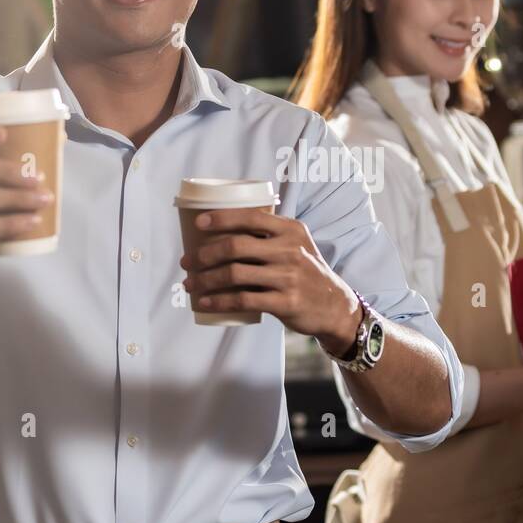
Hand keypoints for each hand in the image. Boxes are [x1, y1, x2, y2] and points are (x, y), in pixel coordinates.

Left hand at [179, 209, 360, 352]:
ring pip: (235, 274)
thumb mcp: (298, 245)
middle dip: (205, 254)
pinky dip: (219, 301)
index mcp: (291, 230)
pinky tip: (205, 302)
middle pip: (236, 246)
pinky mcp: (285, 302)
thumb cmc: (307, 272)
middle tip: (188, 261)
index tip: (198, 224)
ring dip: (205, 279)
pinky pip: (243, 300)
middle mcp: (290, 250)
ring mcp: (288, 277)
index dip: (221, 218)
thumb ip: (270, 235)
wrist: (335, 305)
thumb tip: (222, 231)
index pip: (251, 217)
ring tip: (190, 283)